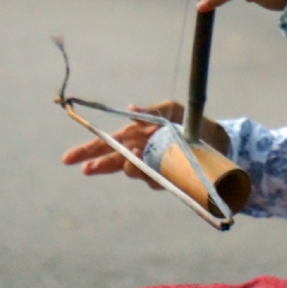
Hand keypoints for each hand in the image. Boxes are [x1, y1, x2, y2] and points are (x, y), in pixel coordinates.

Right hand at [61, 100, 229, 189]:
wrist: (216, 139)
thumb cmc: (189, 122)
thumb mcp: (171, 110)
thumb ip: (153, 110)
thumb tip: (131, 108)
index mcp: (136, 136)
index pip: (108, 145)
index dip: (88, 152)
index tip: (70, 160)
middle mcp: (141, 154)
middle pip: (114, 162)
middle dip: (99, 166)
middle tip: (86, 170)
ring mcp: (153, 168)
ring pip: (134, 171)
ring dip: (130, 166)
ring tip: (130, 156)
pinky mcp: (169, 178)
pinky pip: (156, 179)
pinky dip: (152, 173)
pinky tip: (153, 166)